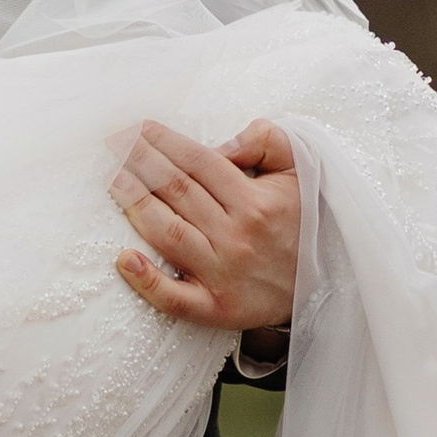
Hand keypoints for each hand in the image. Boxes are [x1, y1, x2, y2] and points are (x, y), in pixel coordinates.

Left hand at [110, 119, 299, 334]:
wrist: (324, 284)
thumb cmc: (302, 222)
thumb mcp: (300, 170)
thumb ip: (265, 142)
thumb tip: (221, 143)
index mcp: (254, 201)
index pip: (197, 161)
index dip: (164, 141)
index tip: (138, 128)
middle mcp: (236, 235)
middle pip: (176, 191)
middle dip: (140, 163)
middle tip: (113, 145)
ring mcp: (223, 274)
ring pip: (168, 233)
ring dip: (134, 205)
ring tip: (112, 181)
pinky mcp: (216, 308)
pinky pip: (175, 298)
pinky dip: (147, 281)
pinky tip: (123, 260)